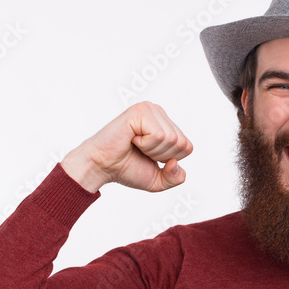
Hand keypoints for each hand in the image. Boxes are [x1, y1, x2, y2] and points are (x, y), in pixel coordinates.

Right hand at [60, 101, 192, 192]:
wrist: (101, 167)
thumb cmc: (126, 168)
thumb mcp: (158, 180)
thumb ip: (176, 178)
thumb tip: (175, 163)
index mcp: (165, 123)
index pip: (187, 147)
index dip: (169, 160)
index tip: (149, 156)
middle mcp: (159, 112)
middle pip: (181, 143)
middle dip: (161, 156)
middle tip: (141, 151)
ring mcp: (149, 109)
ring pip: (171, 139)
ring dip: (152, 150)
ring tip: (135, 145)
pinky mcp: (140, 111)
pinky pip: (159, 135)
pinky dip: (146, 145)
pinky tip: (132, 139)